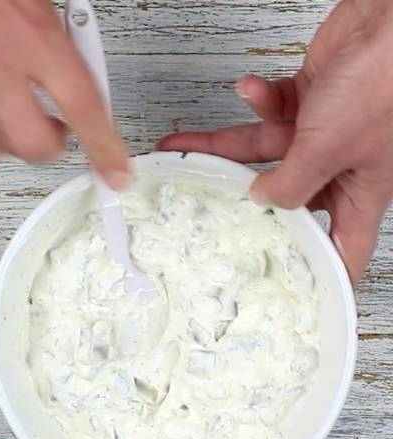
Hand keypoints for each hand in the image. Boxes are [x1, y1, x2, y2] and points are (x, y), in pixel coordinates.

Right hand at [0, 0, 130, 187]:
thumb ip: (59, 33)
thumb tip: (78, 61)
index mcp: (32, 38)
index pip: (81, 108)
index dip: (102, 147)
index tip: (113, 169)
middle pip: (31, 143)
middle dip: (49, 148)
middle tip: (58, 134)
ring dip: (11, 143)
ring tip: (19, 123)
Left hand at [157, 0, 392, 284]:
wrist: (389, 20)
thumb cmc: (383, 82)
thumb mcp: (328, 148)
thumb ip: (290, 183)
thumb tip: (262, 203)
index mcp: (363, 190)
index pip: (344, 247)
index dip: (320, 272)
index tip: (288, 292)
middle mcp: (345, 164)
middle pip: (289, 195)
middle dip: (243, 197)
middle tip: (202, 209)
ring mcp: (327, 130)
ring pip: (266, 149)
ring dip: (226, 146)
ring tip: (185, 149)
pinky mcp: (313, 97)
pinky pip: (273, 109)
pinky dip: (257, 99)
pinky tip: (249, 89)